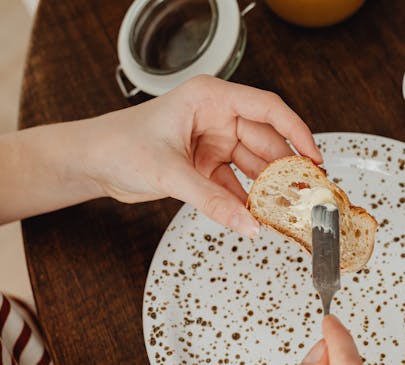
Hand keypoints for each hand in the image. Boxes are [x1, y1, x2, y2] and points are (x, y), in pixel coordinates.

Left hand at [85, 75, 320, 236]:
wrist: (90, 163)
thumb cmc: (118, 145)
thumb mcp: (169, 173)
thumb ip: (213, 202)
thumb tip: (249, 225)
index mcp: (210, 98)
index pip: (267, 108)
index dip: (296, 131)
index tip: (314, 155)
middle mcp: (216, 117)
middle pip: (265, 141)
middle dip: (285, 168)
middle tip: (306, 192)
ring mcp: (212, 142)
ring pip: (253, 165)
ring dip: (268, 188)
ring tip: (288, 208)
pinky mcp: (206, 166)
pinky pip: (235, 184)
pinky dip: (246, 201)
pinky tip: (259, 216)